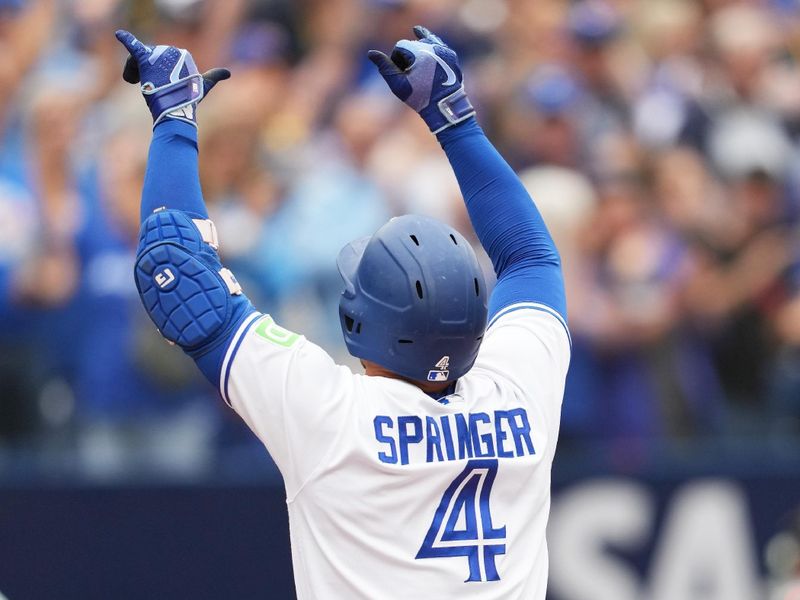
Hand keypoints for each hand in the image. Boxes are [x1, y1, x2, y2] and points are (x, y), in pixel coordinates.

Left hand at [115, 29, 229, 125]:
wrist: (178, 109)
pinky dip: (126, 39)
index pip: (163, 61)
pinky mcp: (145, 59)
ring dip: (137, 71)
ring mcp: (158, 55)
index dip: (159, 74)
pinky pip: (133, 47)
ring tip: (140, 83)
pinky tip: (119, 34)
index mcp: (183, 55)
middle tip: (151, 88)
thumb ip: (213, 77)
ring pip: (140, 60)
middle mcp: (170, 51)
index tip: (162, 87)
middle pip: (150, 60)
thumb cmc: (190, 99)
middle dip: (147, 73)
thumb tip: (227, 73)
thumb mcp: (203, 85)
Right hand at [368, 26, 474, 133]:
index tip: (401, 74)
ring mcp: (443, 49)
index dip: (397, 60)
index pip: (400, 47)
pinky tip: (421, 33)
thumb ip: (384, 67)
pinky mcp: (450, 54)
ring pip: (425, 41)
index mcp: (418, 52)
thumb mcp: (398, 84)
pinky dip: (430, 40)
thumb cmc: (419, 96)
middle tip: (411, 75)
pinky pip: (438, 42)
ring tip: (416, 61)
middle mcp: (431, 47)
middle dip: (408, 56)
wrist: (444, 105)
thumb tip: (371, 53)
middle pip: (412, 44)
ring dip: (418, 48)